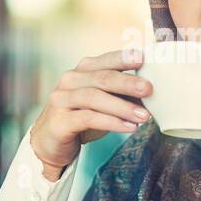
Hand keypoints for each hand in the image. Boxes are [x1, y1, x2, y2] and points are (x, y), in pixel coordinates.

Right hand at [28, 49, 151, 180]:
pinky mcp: (59, 121)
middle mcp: (69, 81)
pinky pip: (88, 118)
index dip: (123, 58)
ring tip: (144, 116)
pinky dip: (111, 122)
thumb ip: (121, 94)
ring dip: (122, 106)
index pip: (105, 61)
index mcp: (81, 72)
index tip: (143, 57)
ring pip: (94, 97)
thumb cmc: (80, 119)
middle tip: (149, 89)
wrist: (50, 143)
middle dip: (127, 82)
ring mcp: (62, 100)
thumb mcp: (102, 103)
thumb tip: (151, 92)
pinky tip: (128, 127)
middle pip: (102, 78)